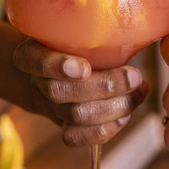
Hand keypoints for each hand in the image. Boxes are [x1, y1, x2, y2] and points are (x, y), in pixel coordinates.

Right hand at [13, 39, 148, 146]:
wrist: (58, 75)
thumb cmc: (75, 46)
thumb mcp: (75, 32)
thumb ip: (93, 31)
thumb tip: (137, 30)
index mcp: (31, 54)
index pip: (35, 61)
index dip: (57, 66)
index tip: (84, 68)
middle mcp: (37, 82)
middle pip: (60, 92)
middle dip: (103, 86)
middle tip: (134, 76)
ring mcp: (50, 107)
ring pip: (75, 115)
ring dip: (114, 106)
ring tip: (138, 92)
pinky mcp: (64, 127)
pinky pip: (77, 138)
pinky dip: (105, 129)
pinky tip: (124, 116)